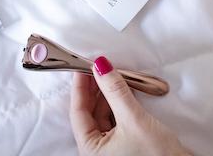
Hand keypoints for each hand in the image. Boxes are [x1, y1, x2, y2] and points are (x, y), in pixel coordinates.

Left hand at [69, 56, 189, 155]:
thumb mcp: (134, 119)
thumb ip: (115, 91)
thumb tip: (101, 67)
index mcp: (90, 151)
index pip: (78, 113)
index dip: (80, 87)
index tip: (83, 66)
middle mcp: (97, 152)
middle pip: (89, 113)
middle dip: (95, 89)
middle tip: (100, 67)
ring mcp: (111, 149)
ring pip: (103, 115)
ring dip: (108, 95)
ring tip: (113, 76)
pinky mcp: (125, 145)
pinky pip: (115, 120)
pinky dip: (119, 105)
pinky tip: (124, 91)